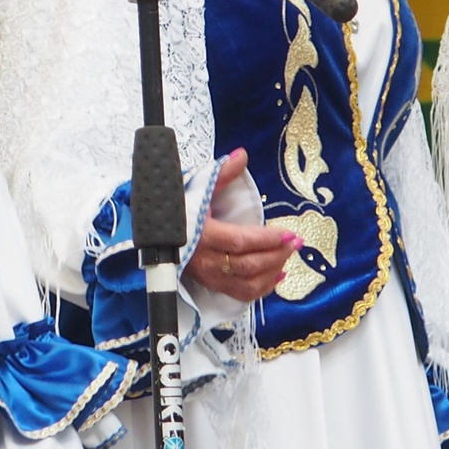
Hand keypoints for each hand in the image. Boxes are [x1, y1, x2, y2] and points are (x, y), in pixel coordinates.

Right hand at [183, 151, 298, 304]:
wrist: (152, 233)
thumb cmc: (175, 212)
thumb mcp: (195, 190)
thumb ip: (221, 174)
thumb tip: (242, 154)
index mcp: (201, 235)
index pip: (241, 241)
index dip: (268, 240)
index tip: (289, 232)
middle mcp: (204, 260)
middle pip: (248, 264)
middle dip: (277, 254)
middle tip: (295, 242)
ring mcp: (207, 276)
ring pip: (248, 283)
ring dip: (273, 271)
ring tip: (287, 255)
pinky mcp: (210, 284)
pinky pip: (241, 294)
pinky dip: (263, 288)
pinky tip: (277, 275)